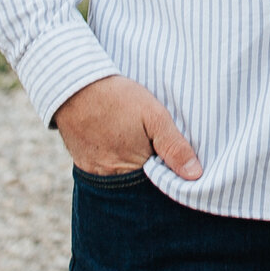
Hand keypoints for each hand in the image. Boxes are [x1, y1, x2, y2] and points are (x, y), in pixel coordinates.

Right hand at [55, 71, 201, 182]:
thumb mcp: (154, 115)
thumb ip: (174, 146)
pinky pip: (104, 172)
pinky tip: (118, 143)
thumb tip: (195, 176)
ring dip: (132, 167)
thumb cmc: (117, 98)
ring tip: (134, 142)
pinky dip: (115, 162)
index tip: (175, 160)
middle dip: (151, 172)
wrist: (74, 85)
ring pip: (123, 179)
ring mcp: (95, 173)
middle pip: (140, 185)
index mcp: (135, 168)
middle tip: (151, 145)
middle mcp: (113, 177)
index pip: (160, 185)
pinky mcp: (83, 165)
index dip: (169, 173)